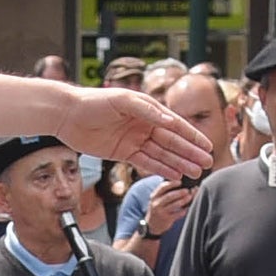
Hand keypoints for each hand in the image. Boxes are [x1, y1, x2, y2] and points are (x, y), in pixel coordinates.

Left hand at [66, 82, 213, 195]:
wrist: (68, 114)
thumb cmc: (94, 101)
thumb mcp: (122, 101)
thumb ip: (147, 110)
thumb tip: (170, 121)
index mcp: (147, 110)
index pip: (175, 126)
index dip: (192, 137)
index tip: (208, 146)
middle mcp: (144, 125)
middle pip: (172, 142)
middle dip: (190, 153)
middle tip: (207, 164)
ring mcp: (134, 140)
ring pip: (162, 154)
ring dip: (179, 163)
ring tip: (195, 173)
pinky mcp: (122, 152)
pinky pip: (146, 162)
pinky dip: (160, 169)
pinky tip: (174, 175)